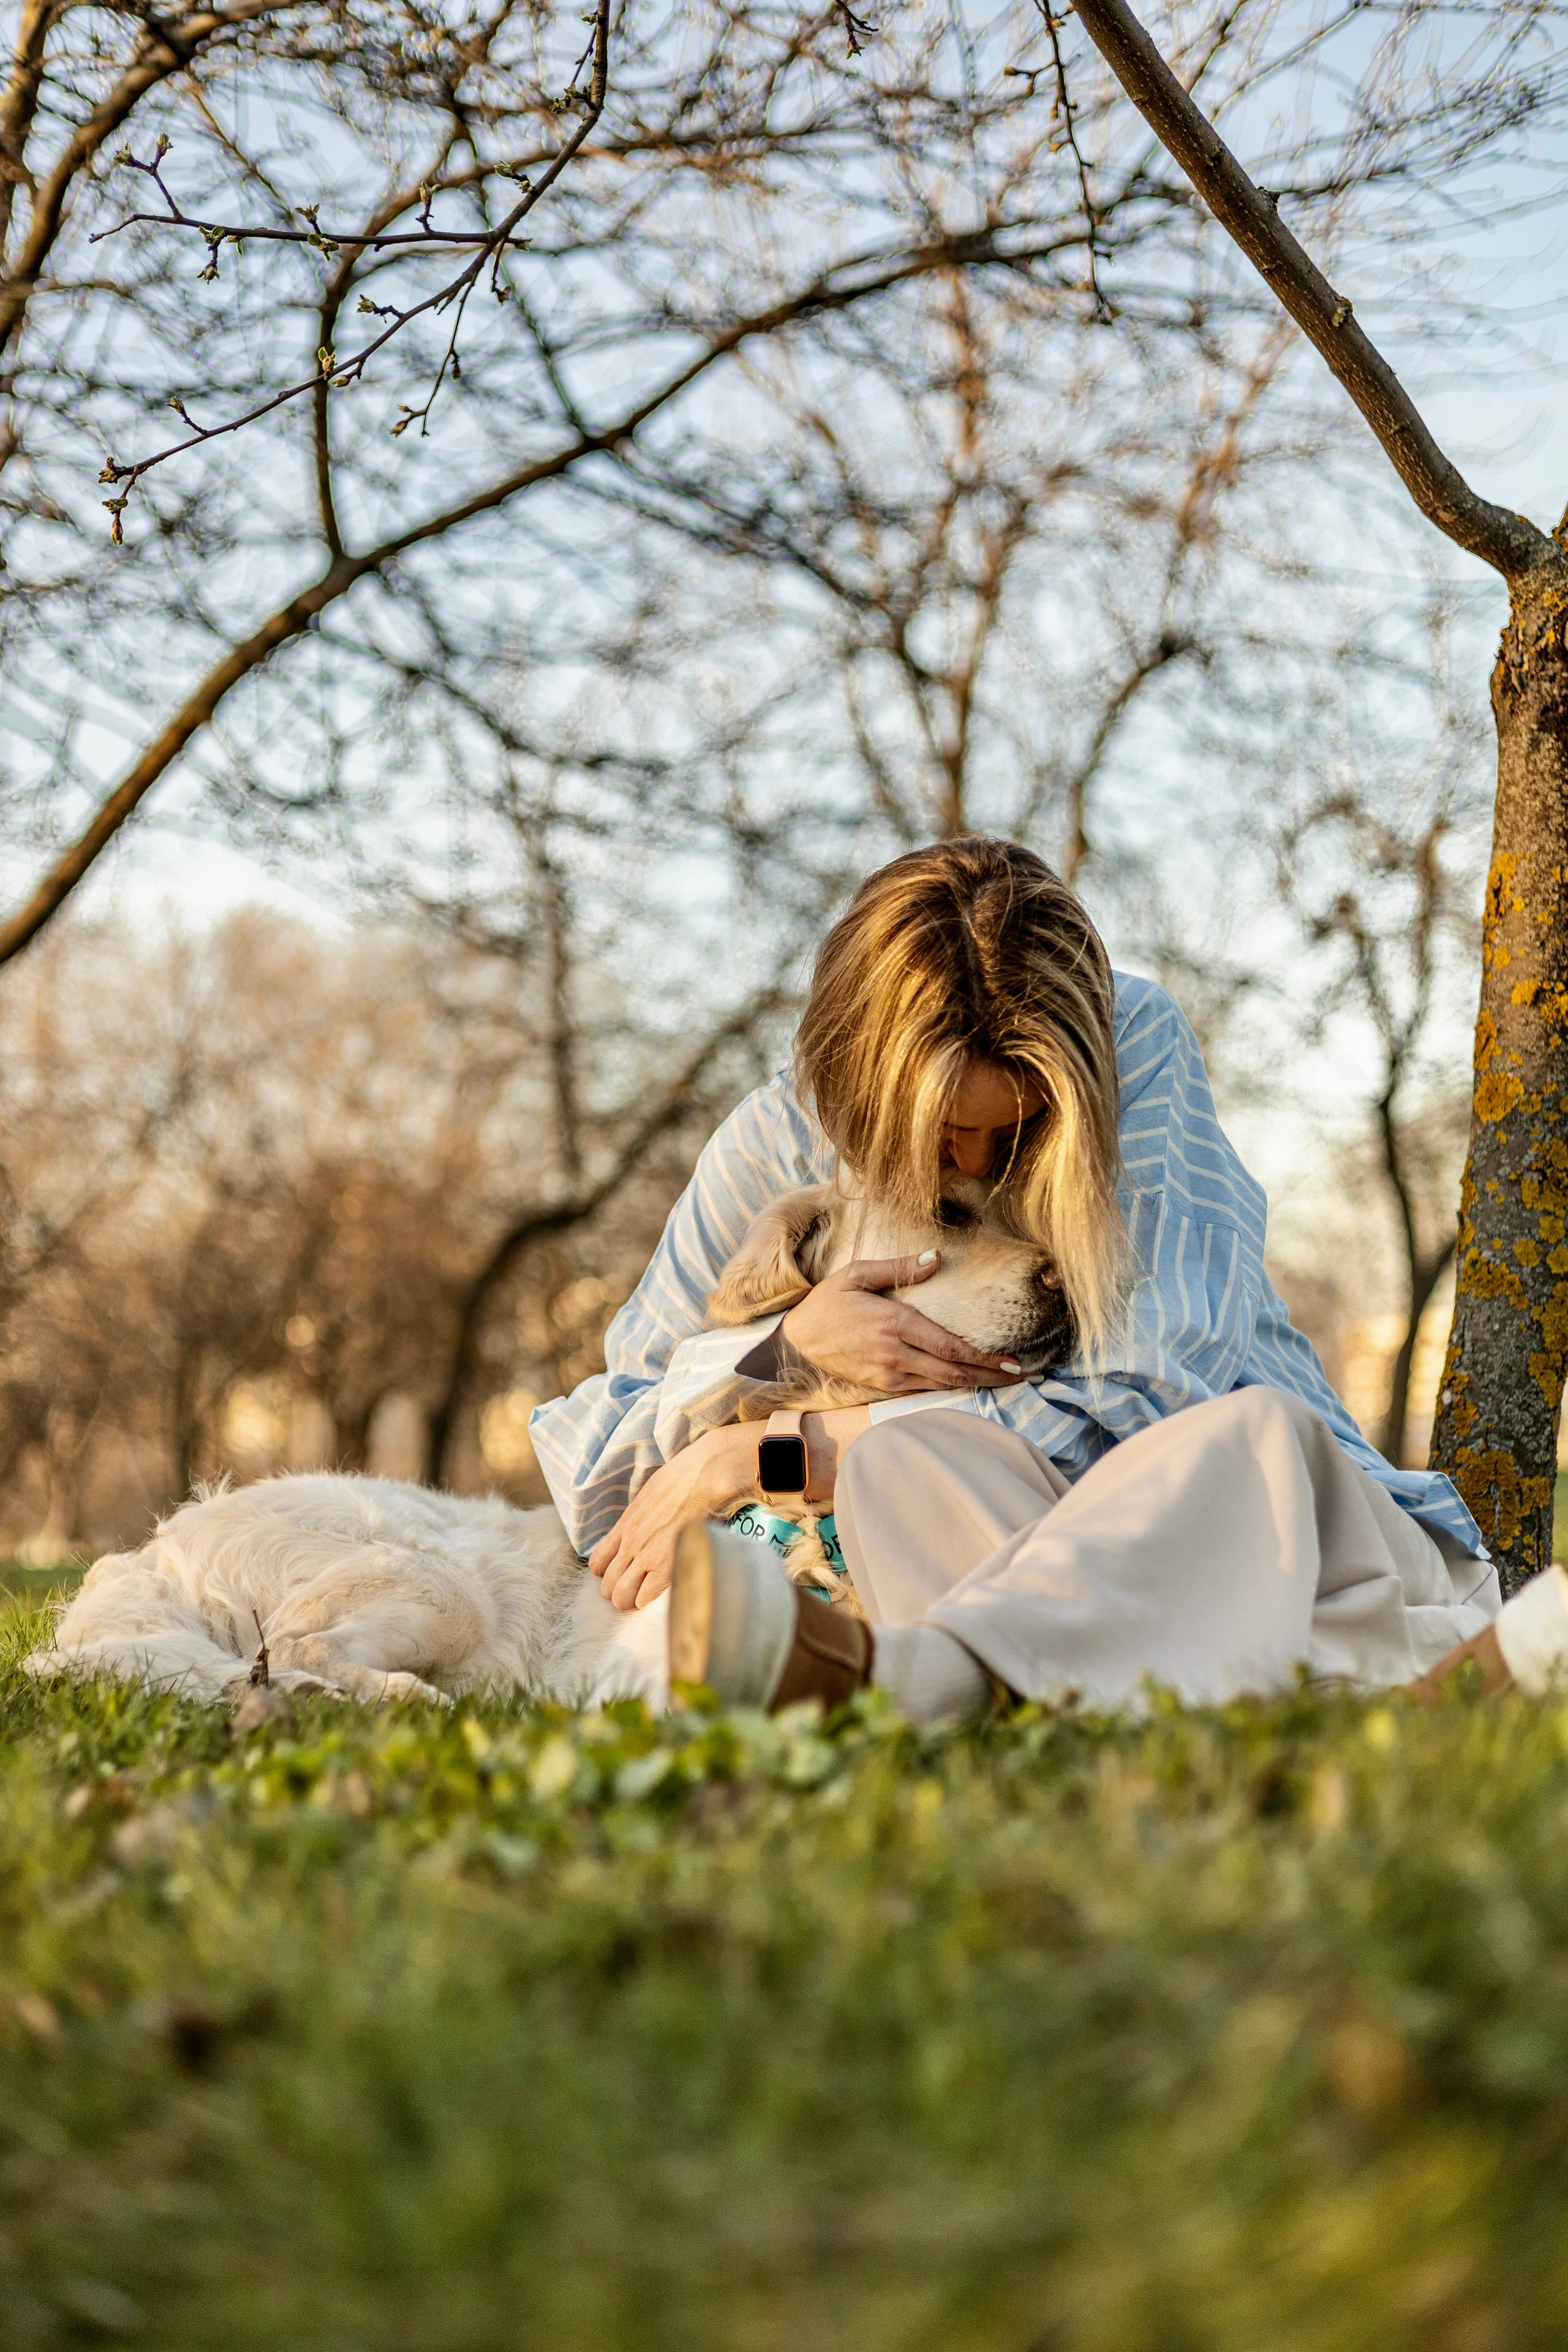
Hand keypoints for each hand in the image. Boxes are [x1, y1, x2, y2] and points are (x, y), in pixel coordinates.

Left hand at [589, 1424, 754, 1612]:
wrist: (701, 1478)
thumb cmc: (680, 1480)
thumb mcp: (647, 1496)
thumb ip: (639, 1518)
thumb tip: (642, 1526)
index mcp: (624, 1526)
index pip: (598, 1562)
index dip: (605, 1572)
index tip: (617, 1573)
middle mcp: (630, 1544)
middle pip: (608, 1585)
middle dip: (616, 1592)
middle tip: (629, 1592)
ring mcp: (647, 1557)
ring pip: (622, 1596)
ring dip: (629, 1601)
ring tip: (640, 1599)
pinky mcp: (667, 1566)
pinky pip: (645, 1597)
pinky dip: (648, 1601)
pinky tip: (656, 1594)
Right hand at [779, 1253, 1020, 1393]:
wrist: (794, 1343)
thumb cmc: (827, 1304)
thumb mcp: (856, 1274)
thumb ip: (898, 1268)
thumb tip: (935, 1257)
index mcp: (893, 1323)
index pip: (949, 1347)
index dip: (984, 1357)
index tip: (1012, 1361)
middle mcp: (895, 1354)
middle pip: (953, 1371)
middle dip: (991, 1375)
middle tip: (1023, 1375)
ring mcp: (888, 1375)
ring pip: (941, 1385)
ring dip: (976, 1384)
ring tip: (1004, 1380)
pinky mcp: (882, 1386)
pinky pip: (923, 1389)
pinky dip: (950, 1387)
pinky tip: (969, 1383)